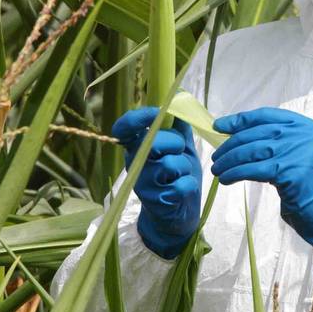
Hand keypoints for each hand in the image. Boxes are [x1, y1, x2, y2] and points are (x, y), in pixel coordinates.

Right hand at [112, 106, 201, 259]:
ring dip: (184, 168)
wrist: (178, 215)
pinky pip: (180, 185)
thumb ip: (179, 126)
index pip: (124, 128)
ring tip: (182, 175)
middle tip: (179, 150)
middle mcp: (135, 164)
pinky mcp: (156, 202)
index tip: (156, 112)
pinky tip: (183, 190)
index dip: (137, 117)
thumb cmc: (177, 177)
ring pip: (169, 164)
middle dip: (174, 143)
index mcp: (137, 147)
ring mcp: (143, 184)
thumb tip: (181, 96)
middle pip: (153, 141)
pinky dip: (188, 185)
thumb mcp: (180, 149)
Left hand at [211, 108, 312, 253]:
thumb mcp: (296, 154)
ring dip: (229, 160)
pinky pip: (253, 169)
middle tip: (216, 157)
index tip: (219, 126)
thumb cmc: (307, 184)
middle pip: (255, 133)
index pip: (265, 115)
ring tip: (218, 169)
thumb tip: (235, 136)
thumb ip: (275, 141)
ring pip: (251, 151)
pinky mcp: (288, 170)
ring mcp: (296, 151)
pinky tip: (226, 178)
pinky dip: (235, 173)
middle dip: (230, 145)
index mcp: (304, 125)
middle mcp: (302, 134)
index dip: (239, 120)